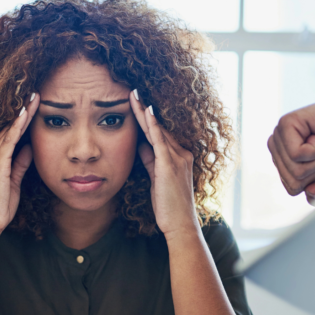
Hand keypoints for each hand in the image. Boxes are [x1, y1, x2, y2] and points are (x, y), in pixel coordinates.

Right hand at [0, 94, 37, 236]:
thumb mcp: (13, 182)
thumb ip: (20, 164)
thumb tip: (29, 148)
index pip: (7, 134)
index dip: (20, 120)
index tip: (32, 106)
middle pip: (7, 128)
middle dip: (23, 111)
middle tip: (36, 94)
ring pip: (8, 131)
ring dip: (23, 114)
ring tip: (35, 99)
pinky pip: (8, 141)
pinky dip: (17, 127)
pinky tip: (25, 115)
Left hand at [130, 91, 198, 238]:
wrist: (180, 224)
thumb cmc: (169, 205)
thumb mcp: (157, 178)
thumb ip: (151, 160)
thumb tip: (141, 146)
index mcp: (179, 156)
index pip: (159, 133)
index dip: (147, 118)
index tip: (136, 103)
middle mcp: (181, 153)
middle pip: (159, 127)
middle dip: (145, 109)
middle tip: (133, 91)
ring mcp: (178, 158)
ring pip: (158, 130)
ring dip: (145, 112)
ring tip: (134, 95)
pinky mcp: (170, 165)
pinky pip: (160, 141)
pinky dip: (153, 125)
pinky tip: (146, 112)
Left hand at [268, 85, 314, 204]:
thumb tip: (311, 194)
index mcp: (281, 161)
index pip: (292, 189)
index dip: (313, 181)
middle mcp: (275, 148)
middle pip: (293, 181)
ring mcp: (278, 136)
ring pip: (295, 169)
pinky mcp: (285, 124)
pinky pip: (297, 154)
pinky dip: (314, 149)